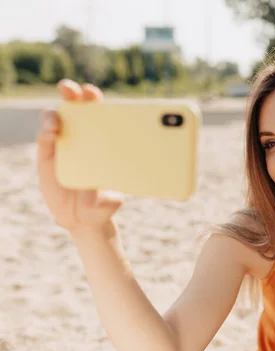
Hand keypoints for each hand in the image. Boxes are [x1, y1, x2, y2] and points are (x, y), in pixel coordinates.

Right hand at [37, 79, 123, 234]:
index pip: (100, 113)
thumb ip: (108, 201)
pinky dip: (45, 133)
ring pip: (55, 120)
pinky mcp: (48, 156)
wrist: (82, 217)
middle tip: (69, 89)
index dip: (94, 99)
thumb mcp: (110, 203)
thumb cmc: (102, 204)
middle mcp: (83, 138)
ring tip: (55, 123)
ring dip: (53, 115)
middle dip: (72, 93)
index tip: (92, 93)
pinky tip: (50, 133)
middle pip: (76, 107)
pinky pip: (44, 139)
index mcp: (104, 141)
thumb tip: (104, 198)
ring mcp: (64, 145)